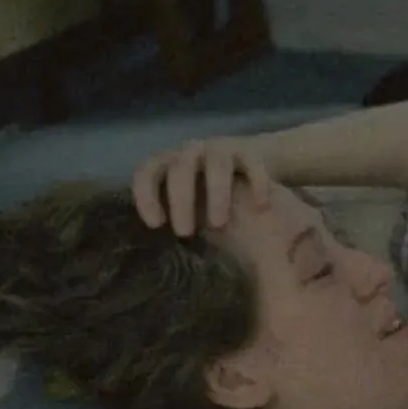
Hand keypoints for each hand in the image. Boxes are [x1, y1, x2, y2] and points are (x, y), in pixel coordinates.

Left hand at [131, 138, 273, 235]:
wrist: (247, 170)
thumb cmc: (209, 197)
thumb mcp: (190, 208)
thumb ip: (177, 218)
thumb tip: (160, 258)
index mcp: (170, 165)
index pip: (148, 172)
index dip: (147, 195)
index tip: (156, 225)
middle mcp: (192, 153)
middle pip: (181, 169)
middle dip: (181, 201)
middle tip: (184, 233)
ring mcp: (222, 150)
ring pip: (216, 164)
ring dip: (216, 193)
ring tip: (219, 224)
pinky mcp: (251, 153)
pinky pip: (252, 163)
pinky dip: (256, 182)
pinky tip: (260, 205)